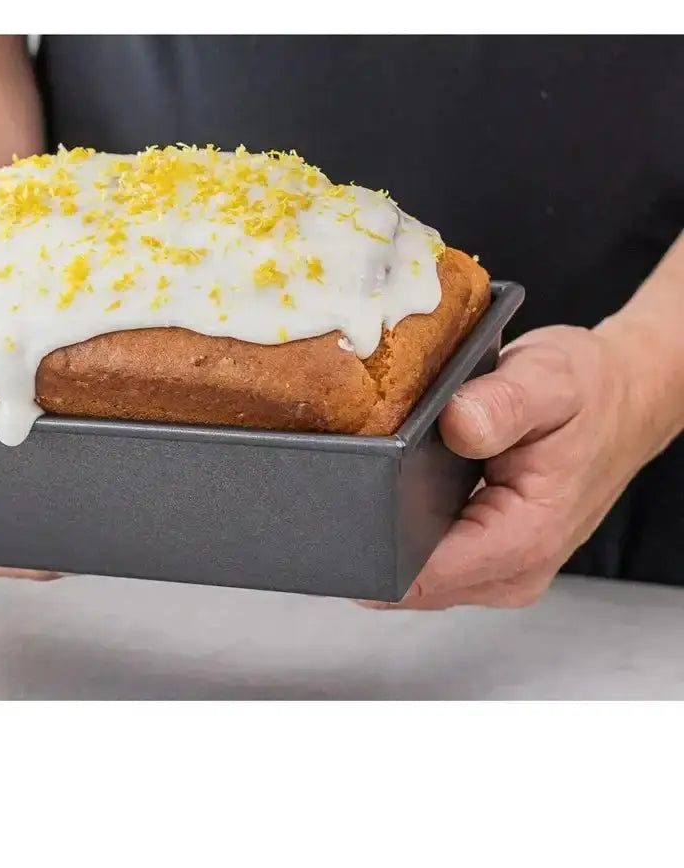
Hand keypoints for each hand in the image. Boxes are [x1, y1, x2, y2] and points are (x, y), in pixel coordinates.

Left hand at [364, 321, 661, 609]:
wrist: (622, 400)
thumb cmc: (590, 392)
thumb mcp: (547, 378)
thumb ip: (501, 404)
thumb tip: (456, 425)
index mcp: (523, 540)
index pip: (417, 577)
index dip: (368, 546)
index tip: (342, 503)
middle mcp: (511, 571)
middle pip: (403, 584)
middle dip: (369, 536)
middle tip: (354, 475)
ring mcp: (499, 572)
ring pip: (409, 577)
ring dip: (385, 535)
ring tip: (382, 477)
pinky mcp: (488, 560)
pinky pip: (425, 562)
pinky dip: (404, 531)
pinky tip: (402, 491)